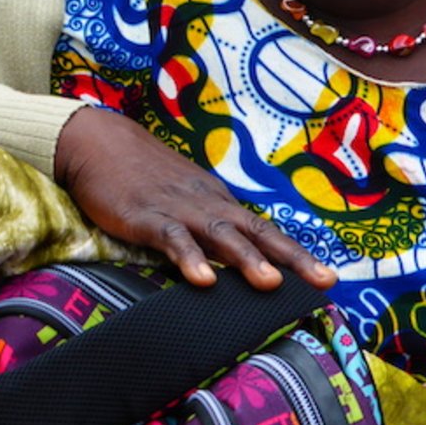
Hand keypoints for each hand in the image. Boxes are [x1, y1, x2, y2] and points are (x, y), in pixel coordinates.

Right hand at [55, 105, 335, 290]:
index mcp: (215, 200)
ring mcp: (177, 207)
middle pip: (255, 231)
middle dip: (291, 257)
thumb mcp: (180, 197)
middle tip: (324, 281)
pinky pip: (171, 237)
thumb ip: (203, 224)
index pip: (263, 230)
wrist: (96, 140)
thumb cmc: (138, 173)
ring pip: (219, 233)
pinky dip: (188, 257)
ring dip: (245, 258)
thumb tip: (230, 257)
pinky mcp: (145, 215)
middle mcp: (205, 202)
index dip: (296, 254)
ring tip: (269, 283)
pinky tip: (202, 280)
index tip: (329, 278)